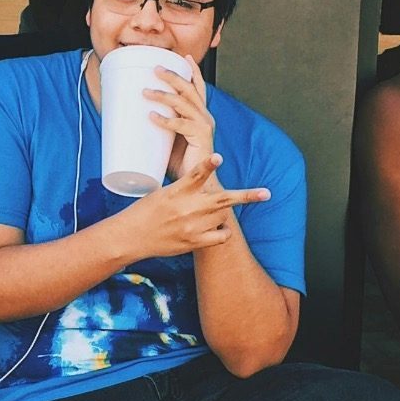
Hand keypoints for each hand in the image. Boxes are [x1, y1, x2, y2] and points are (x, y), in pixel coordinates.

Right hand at [119, 155, 270, 258]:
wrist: (132, 237)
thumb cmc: (146, 210)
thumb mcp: (163, 192)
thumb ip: (186, 187)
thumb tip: (205, 178)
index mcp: (176, 192)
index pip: (194, 176)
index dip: (208, 166)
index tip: (218, 158)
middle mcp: (187, 209)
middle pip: (222, 200)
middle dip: (247, 196)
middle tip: (267, 193)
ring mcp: (192, 228)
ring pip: (223, 216)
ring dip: (223, 212)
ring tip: (210, 211)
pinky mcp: (193, 242)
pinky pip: (220, 237)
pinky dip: (223, 231)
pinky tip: (218, 228)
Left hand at [145, 56, 215, 178]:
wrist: (197, 186)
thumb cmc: (181, 164)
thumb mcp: (169, 140)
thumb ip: (159, 129)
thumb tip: (132, 120)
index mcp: (200, 116)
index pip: (198, 89)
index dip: (192, 72)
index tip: (182, 56)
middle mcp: (205, 117)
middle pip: (189, 89)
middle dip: (173, 76)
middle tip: (155, 68)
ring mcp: (204, 127)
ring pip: (183, 103)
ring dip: (164, 95)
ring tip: (145, 92)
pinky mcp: (201, 138)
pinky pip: (180, 125)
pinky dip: (165, 119)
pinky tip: (152, 116)